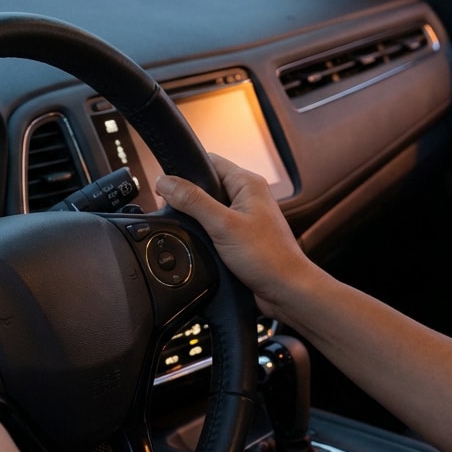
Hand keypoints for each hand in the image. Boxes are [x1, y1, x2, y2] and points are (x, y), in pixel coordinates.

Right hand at [154, 154, 319, 317]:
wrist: (285, 290)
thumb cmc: (268, 257)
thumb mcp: (222, 225)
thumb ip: (192, 201)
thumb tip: (165, 181)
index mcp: (247, 183)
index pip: (209, 162)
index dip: (185, 171)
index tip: (166, 187)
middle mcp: (247, 196)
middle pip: (205, 185)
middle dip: (187, 197)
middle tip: (177, 212)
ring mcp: (244, 216)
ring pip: (208, 207)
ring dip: (195, 217)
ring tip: (193, 230)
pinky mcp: (240, 234)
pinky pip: (214, 225)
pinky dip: (203, 232)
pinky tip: (200, 242)